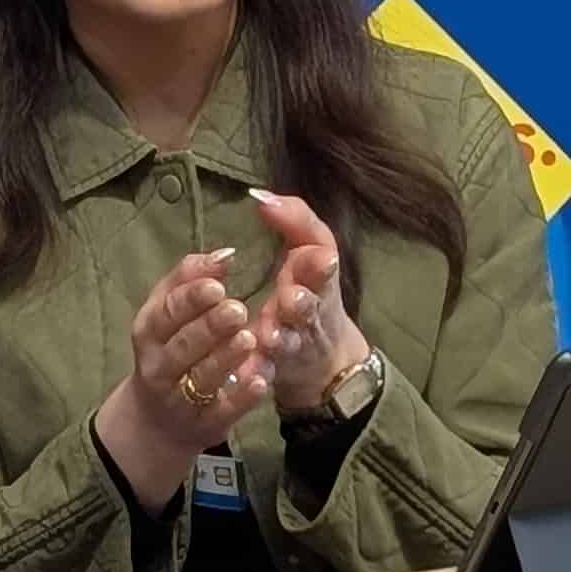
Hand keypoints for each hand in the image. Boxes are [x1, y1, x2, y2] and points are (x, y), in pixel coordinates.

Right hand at [99, 251, 264, 512]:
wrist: (156, 421)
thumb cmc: (168, 349)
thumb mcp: (166, 312)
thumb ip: (189, 279)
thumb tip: (224, 252)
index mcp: (150, 331)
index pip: (167, 312)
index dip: (190, 298)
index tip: (218, 282)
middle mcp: (160, 365)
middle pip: (183, 344)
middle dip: (209, 326)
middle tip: (237, 309)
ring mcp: (181, 398)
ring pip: (203, 377)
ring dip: (225, 358)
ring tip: (249, 338)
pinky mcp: (206, 423)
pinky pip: (224, 410)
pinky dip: (242, 397)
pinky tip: (260, 381)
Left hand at [250, 188, 371, 416]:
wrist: (321, 355)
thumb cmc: (309, 288)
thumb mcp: (312, 249)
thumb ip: (294, 219)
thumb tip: (258, 195)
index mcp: (318, 279)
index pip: (323, 268)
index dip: (321, 265)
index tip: (322, 259)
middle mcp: (308, 312)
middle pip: (307, 308)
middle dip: (301, 303)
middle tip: (291, 298)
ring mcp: (292, 344)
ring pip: (287, 342)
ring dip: (280, 339)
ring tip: (269, 337)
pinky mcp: (274, 370)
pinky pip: (266, 374)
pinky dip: (258, 375)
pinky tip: (247, 376)